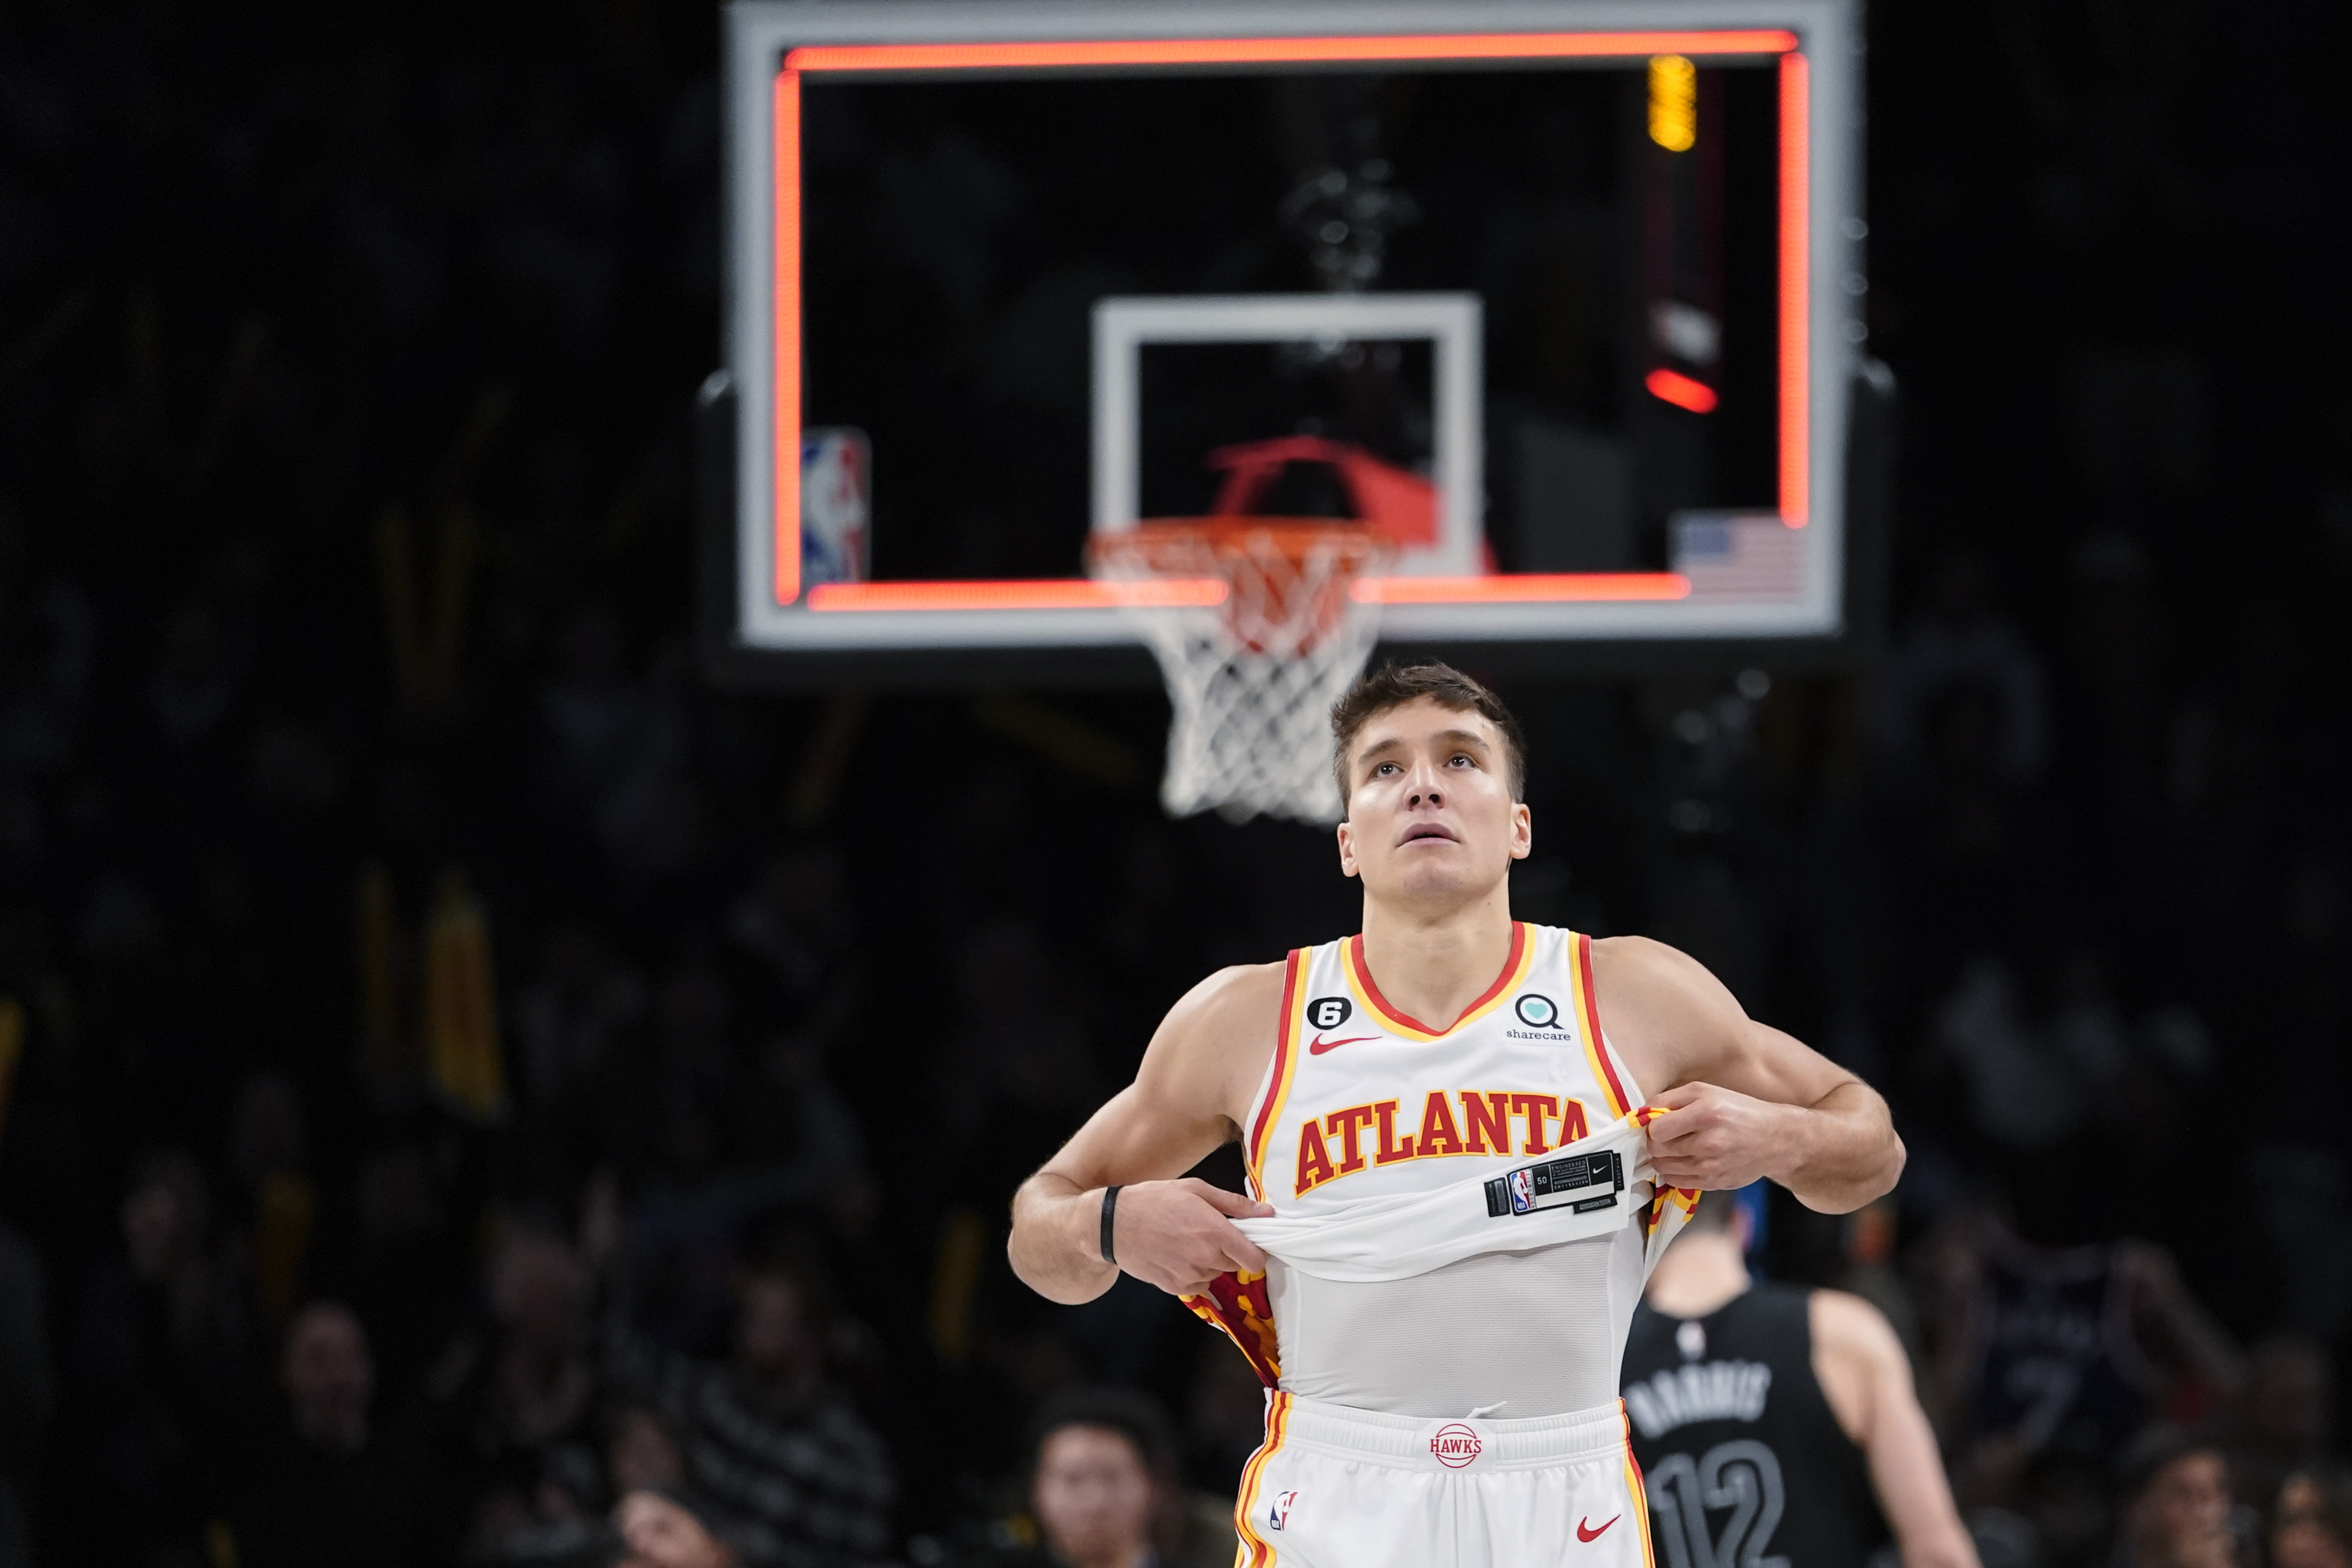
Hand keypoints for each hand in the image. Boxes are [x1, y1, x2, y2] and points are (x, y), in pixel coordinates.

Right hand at [1108, 1178, 1272, 1296]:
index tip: (1248, 1243)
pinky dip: (1194, 1273)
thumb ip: (1234, 1204)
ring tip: (1187, 1241)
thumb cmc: (1154, 1200)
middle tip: (1208, 1233)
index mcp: (1214, 1231)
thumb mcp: (1196, 1189)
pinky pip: (1198, 1284)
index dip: (1256, 1252)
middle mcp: (1205, 1257)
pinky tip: (1177, 1255)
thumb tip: (1267, 1212)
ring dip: (1210, 1262)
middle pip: (1235, 1265)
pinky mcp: (1175, 1287)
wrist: (1113, 1224)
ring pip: (1216, 1274)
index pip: (1254, 1259)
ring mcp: (1189, 1275)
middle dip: (1229, 1251)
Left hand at [1646, 1080, 1796, 1189]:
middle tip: (1666, 1135)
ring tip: (1676, 1146)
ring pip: (1663, 1168)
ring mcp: (1712, 1167)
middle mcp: (1709, 1142)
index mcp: (1706, 1114)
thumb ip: (1669, 1099)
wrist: (1776, 1139)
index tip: (1660, 1123)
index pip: (1656, 1129)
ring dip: (1663, 1157)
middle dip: (1656, 1142)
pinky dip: (1674, 1171)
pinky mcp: (1714, 1183)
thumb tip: (1641, 1114)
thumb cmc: (1737, 1110)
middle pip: (1657, 1149)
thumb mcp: (1704, 1091)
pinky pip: (1676, 1181)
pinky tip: (1685, 1159)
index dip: (1653, 1126)